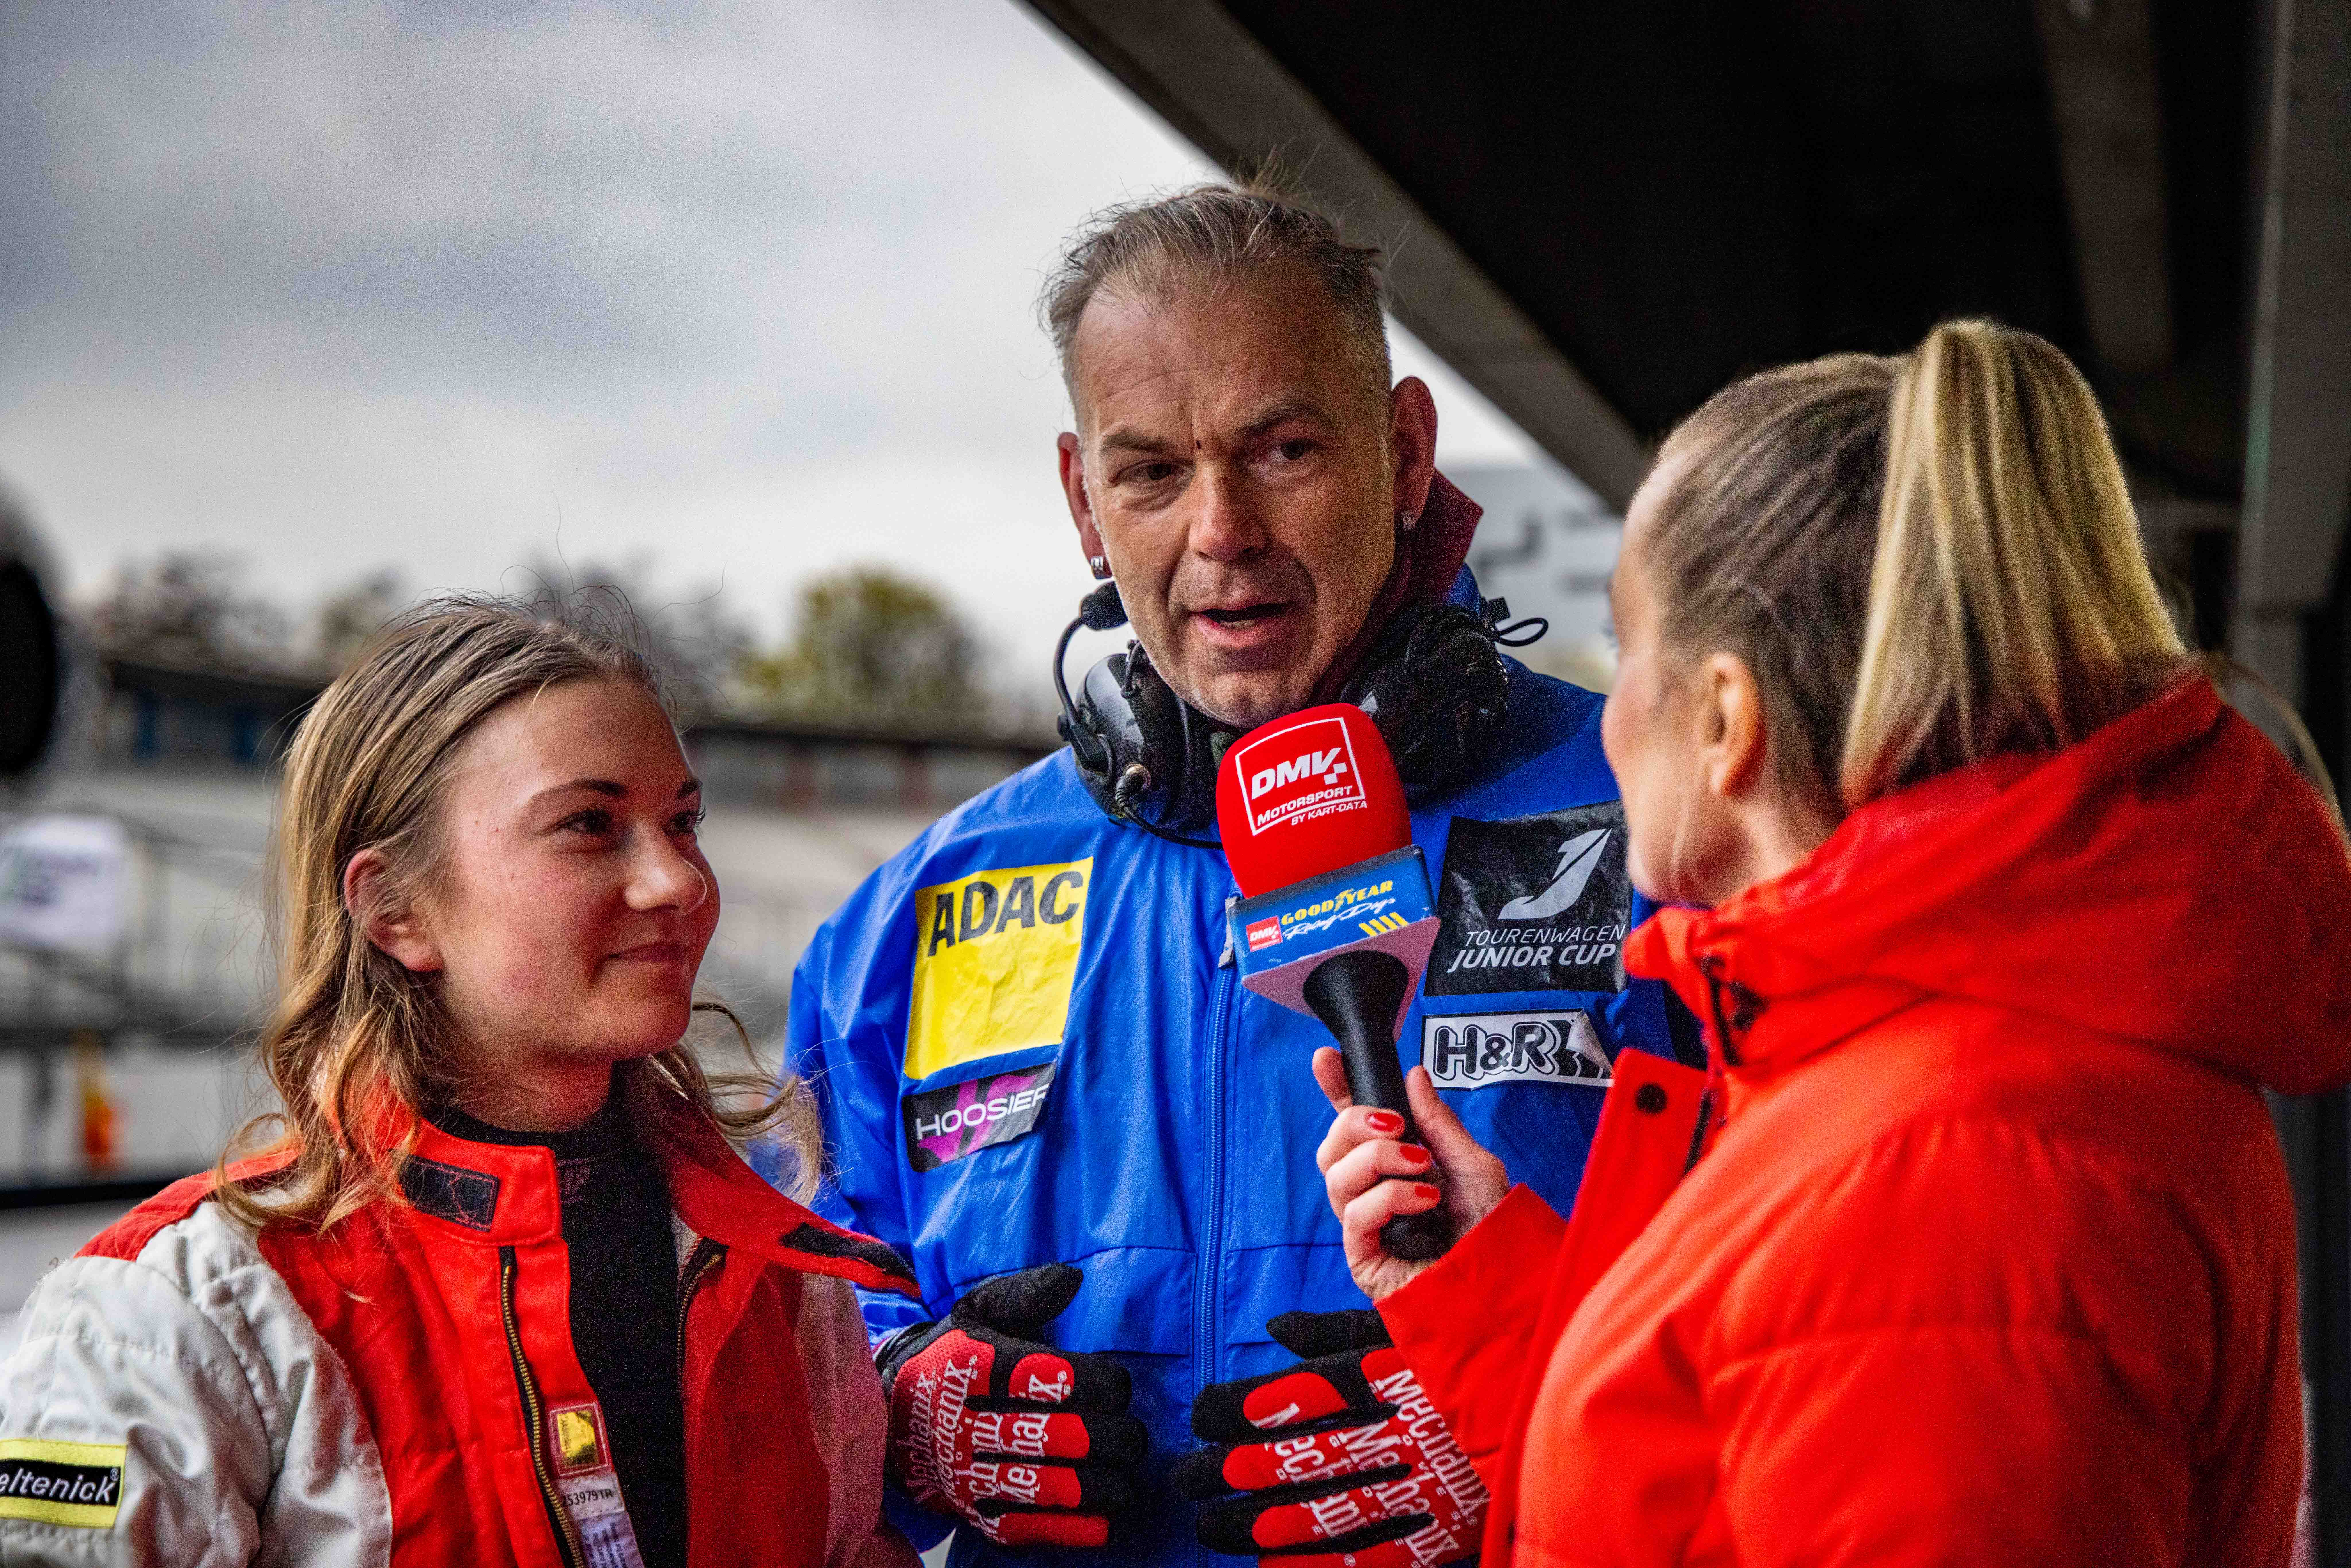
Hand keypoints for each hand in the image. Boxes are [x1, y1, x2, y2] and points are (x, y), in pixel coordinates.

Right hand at [876, 1263, 1146, 1547]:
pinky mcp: (971, 1514)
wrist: (892, 1413)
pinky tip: (1103, 1519)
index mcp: (969, 1366)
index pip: (1046, 1378)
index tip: (1118, 1385)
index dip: (1098, 1382)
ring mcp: (965, 1475)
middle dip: (1110, 1438)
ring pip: (1045, 1487)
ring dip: (1100, 1486)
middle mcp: (963, 1423)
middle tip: (1133, 1435)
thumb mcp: (979, 1309)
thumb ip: (1025, 1292)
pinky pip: (1027, 1528)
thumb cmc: (955, 1353)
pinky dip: (1070, 1529)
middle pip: (1053, 1436)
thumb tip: (1073, 1279)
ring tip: (1127, 1476)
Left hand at [1173, 1309, 1487, 1567]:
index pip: (1295, 1397)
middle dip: (1230, 1473)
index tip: (1199, 1417)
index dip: (1238, 1409)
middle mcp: (1399, 1431)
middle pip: (1297, 1458)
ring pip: (1324, 1513)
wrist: (1556, 1394)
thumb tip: (1277, 1329)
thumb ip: (1340, 1332)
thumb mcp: (1408, 1327)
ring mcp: (1424, 1485)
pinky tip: (1271, 1567)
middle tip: (1184, 1481)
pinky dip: (1317, 1565)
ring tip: (1209, 1529)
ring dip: (1257, 1526)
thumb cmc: (1470, 1352)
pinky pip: (1372, 1557)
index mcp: (1388, 1377)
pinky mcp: (1445, 1528)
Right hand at [1314, 1050, 1507, 1300]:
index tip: (1327, 1059)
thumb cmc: (1489, 1231)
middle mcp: (1372, 1192)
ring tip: (1422, 1168)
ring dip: (1378, 1159)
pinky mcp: (1363, 1255)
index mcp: (1394, 1166)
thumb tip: (1414, 1075)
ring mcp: (1365, 1224)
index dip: (1335, 1091)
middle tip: (1397, 1126)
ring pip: (1336, 1175)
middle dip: (1355, 1121)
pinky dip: (1388, 1197)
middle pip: (1331, 1147)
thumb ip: (1439, 1123)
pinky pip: (1354, 1213)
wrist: (1501, 1283)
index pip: (1352, 1125)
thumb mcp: (1474, 1165)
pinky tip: (1423, 1200)